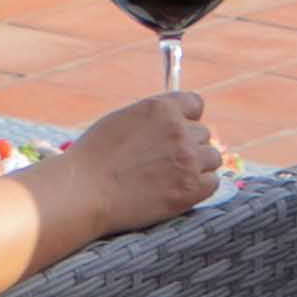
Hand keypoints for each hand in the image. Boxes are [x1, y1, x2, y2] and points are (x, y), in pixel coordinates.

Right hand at [54, 90, 219, 241]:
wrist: (83, 192)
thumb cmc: (95, 157)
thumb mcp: (124, 119)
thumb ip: (154, 118)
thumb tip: (175, 120)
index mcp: (162, 108)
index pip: (196, 104)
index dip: (187, 119)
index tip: (176, 134)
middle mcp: (179, 130)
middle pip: (203, 134)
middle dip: (188, 146)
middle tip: (163, 163)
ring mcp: (188, 160)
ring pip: (212, 158)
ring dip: (197, 166)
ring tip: (171, 177)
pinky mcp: (190, 190)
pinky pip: (213, 183)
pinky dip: (199, 187)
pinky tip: (179, 190)